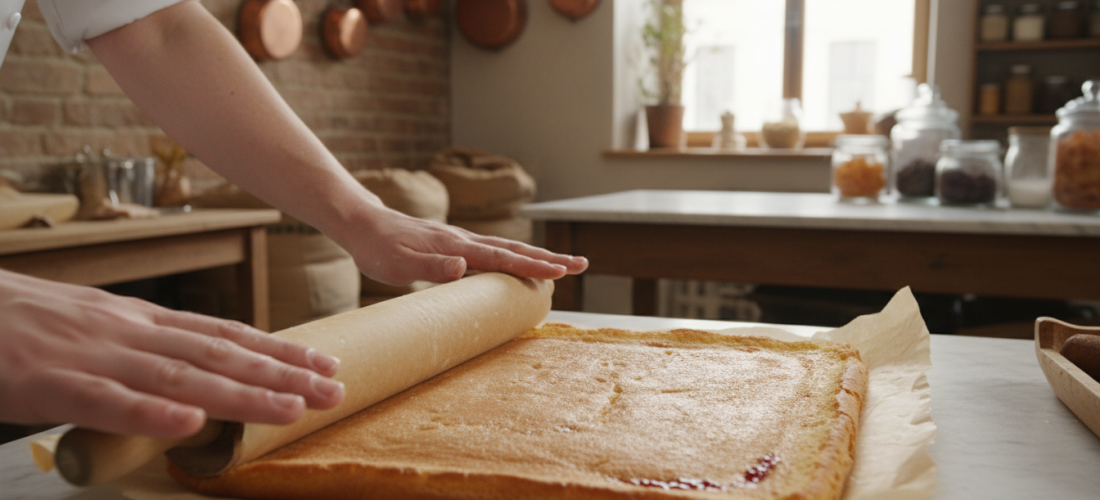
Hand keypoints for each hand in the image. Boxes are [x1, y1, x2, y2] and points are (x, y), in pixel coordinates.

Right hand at [0, 269, 344, 438]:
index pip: (223, 334)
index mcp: (139, 321)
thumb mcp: (92, 328)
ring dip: (241, 393)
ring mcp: (93, 355)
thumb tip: (188, 375)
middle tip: (332, 391)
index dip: (277, 349)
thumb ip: (140, 349)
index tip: (323, 363)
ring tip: (291, 408)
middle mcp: (129, 332)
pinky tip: (191, 423)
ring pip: (180, 376)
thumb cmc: (20, 321)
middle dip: (280, 374)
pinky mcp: (51, 382)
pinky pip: (107, 400)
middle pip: (219, 354)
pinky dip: (151, 411)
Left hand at [338, 206, 587, 285]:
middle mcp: (464, 241)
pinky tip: (520, 263)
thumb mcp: (398, 265)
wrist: (362, 224)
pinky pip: (493, 252)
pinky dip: (515, 257)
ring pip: (507, 249)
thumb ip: (431, 266)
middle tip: (582, 265)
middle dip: (549, 259)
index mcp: (457, 247)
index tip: (562, 272)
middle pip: (515, 249)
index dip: (533, 266)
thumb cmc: (378, 249)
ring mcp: (461, 241)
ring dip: (536, 257)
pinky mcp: (454, 245)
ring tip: (562, 265)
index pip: (503, 257)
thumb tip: (464, 267)